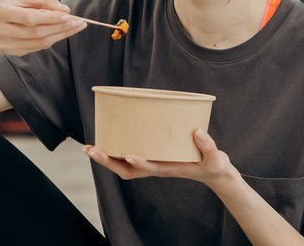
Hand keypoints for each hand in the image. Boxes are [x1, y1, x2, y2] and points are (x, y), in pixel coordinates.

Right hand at [0, 0, 86, 56]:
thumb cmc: (10, 6)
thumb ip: (43, 0)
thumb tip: (64, 9)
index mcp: (0, 12)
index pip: (29, 17)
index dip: (50, 17)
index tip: (69, 15)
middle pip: (35, 32)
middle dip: (59, 27)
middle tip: (78, 22)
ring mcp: (4, 45)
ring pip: (38, 43)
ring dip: (60, 35)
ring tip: (75, 27)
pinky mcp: (12, 53)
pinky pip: (37, 48)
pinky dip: (52, 40)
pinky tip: (63, 33)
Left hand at [83, 129, 234, 187]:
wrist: (211, 172)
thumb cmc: (212, 165)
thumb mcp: (215, 158)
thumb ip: (208, 146)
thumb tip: (198, 131)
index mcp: (170, 168)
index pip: (151, 168)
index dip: (140, 163)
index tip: (129, 155)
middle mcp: (156, 168)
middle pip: (128, 170)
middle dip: (109, 161)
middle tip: (91, 150)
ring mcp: (152, 164)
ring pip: (124, 165)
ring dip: (106, 158)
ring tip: (89, 148)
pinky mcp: (151, 157)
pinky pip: (128, 157)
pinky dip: (114, 151)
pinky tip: (105, 141)